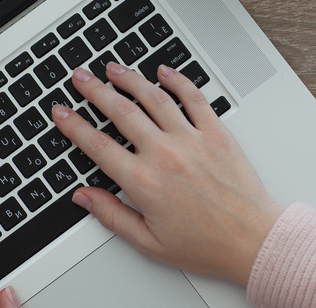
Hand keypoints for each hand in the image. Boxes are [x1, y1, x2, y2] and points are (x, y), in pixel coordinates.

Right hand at [52, 63, 283, 285]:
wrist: (253, 240)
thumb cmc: (206, 245)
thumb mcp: (149, 242)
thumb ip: (112, 216)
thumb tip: (84, 197)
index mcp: (144, 182)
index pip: (97, 145)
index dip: (74, 125)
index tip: (61, 113)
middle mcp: (165, 155)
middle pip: (121, 112)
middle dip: (95, 91)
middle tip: (81, 78)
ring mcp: (192, 140)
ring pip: (154, 98)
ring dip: (130, 79)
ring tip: (114, 69)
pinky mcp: (217, 133)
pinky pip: (194, 98)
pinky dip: (178, 81)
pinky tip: (164, 72)